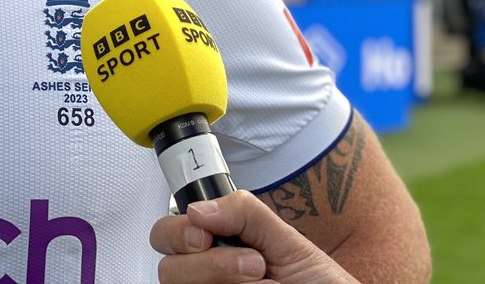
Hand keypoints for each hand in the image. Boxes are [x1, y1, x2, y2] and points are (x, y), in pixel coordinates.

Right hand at [152, 190, 360, 283]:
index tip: (205, 233)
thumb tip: (198, 208)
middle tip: (250, 263)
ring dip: (225, 279)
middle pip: (169, 269)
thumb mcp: (287, 238)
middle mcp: (208, 277)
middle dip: (209, 263)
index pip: (166, 234)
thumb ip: (244, 212)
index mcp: (216, 245)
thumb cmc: (318, 283)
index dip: (177, 231)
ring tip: (263, 281)